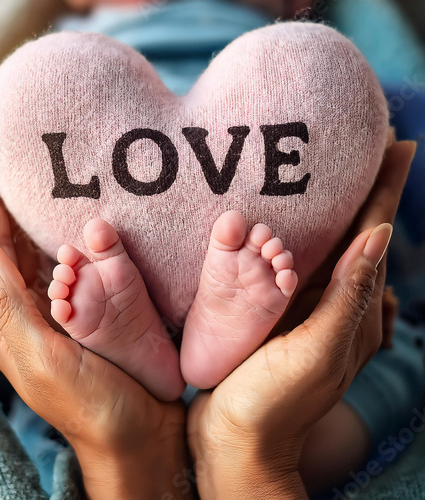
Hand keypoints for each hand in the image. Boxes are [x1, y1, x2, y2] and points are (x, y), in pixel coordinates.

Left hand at [0, 141, 193, 499]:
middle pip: (10, 239)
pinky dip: (72, 234)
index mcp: (9, 319)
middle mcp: (29, 307)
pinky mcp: (90, 306)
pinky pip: (75, 261)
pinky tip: (79, 214)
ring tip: (40, 171)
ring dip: (39, 210)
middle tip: (9, 152)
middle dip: (5, 195)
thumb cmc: (93, 405)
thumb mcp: (43, 359)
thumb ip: (9, 305)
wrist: (138, 433)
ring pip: (42, 247)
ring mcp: (61, 305)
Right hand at [187, 141, 415, 499]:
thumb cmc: (273, 404)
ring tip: (335, 178)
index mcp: (351, 312)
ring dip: (337, 212)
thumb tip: (379, 235)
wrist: (235, 439)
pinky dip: (303, 240)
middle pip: (358, 237)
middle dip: (368, 193)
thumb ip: (347, 297)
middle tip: (371, 152)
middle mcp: (335, 307)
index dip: (386, 191)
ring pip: (328, 250)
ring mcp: (307, 311)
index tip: (399, 147)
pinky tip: (291, 227)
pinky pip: (298, 268)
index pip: (373, 236)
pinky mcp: (279, 315)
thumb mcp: (316, 352)